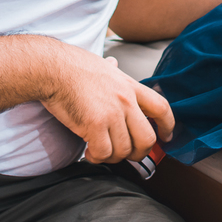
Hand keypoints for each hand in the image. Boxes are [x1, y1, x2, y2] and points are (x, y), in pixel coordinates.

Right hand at [40, 47, 174, 163]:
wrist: (53, 68)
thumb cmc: (73, 66)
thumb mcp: (103, 66)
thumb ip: (113, 70)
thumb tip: (114, 63)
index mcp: (131, 86)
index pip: (161, 108)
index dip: (168, 126)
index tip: (166, 138)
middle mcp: (126, 100)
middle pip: (147, 138)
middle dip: (139, 153)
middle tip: (126, 154)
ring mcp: (112, 113)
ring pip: (124, 150)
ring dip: (112, 157)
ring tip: (99, 151)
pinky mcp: (94, 124)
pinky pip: (104, 153)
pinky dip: (97, 158)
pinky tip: (89, 152)